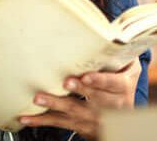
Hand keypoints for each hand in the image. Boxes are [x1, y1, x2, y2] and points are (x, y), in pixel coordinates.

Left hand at [18, 58, 141, 138]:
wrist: (125, 120)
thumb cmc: (122, 83)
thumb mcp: (130, 68)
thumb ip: (123, 52)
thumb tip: (116, 29)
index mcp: (123, 88)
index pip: (112, 84)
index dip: (99, 81)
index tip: (86, 77)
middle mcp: (111, 105)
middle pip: (93, 98)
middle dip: (78, 91)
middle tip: (65, 82)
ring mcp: (95, 118)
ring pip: (74, 112)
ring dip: (55, 105)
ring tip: (39, 98)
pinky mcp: (81, 126)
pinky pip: (60, 123)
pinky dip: (42, 121)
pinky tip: (27, 118)